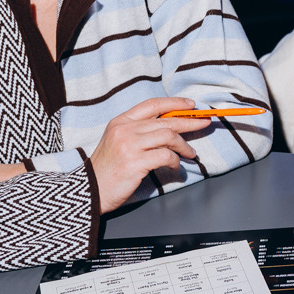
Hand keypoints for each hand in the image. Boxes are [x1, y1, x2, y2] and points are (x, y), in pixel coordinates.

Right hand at [89, 97, 207, 212]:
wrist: (89, 191)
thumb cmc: (107, 169)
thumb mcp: (118, 141)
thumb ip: (139, 131)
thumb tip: (170, 127)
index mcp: (120, 121)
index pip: (152, 105)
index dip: (174, 103)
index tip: (191, 105)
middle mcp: (125, 130)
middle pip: (165, 120)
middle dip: (189, 122)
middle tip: (204, 123)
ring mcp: (129, 145)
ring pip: (168, 136)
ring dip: (184, 145)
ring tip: (190, 153)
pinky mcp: (135, 162)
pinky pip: (165, 156)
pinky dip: (175, 161)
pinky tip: (175, 166)